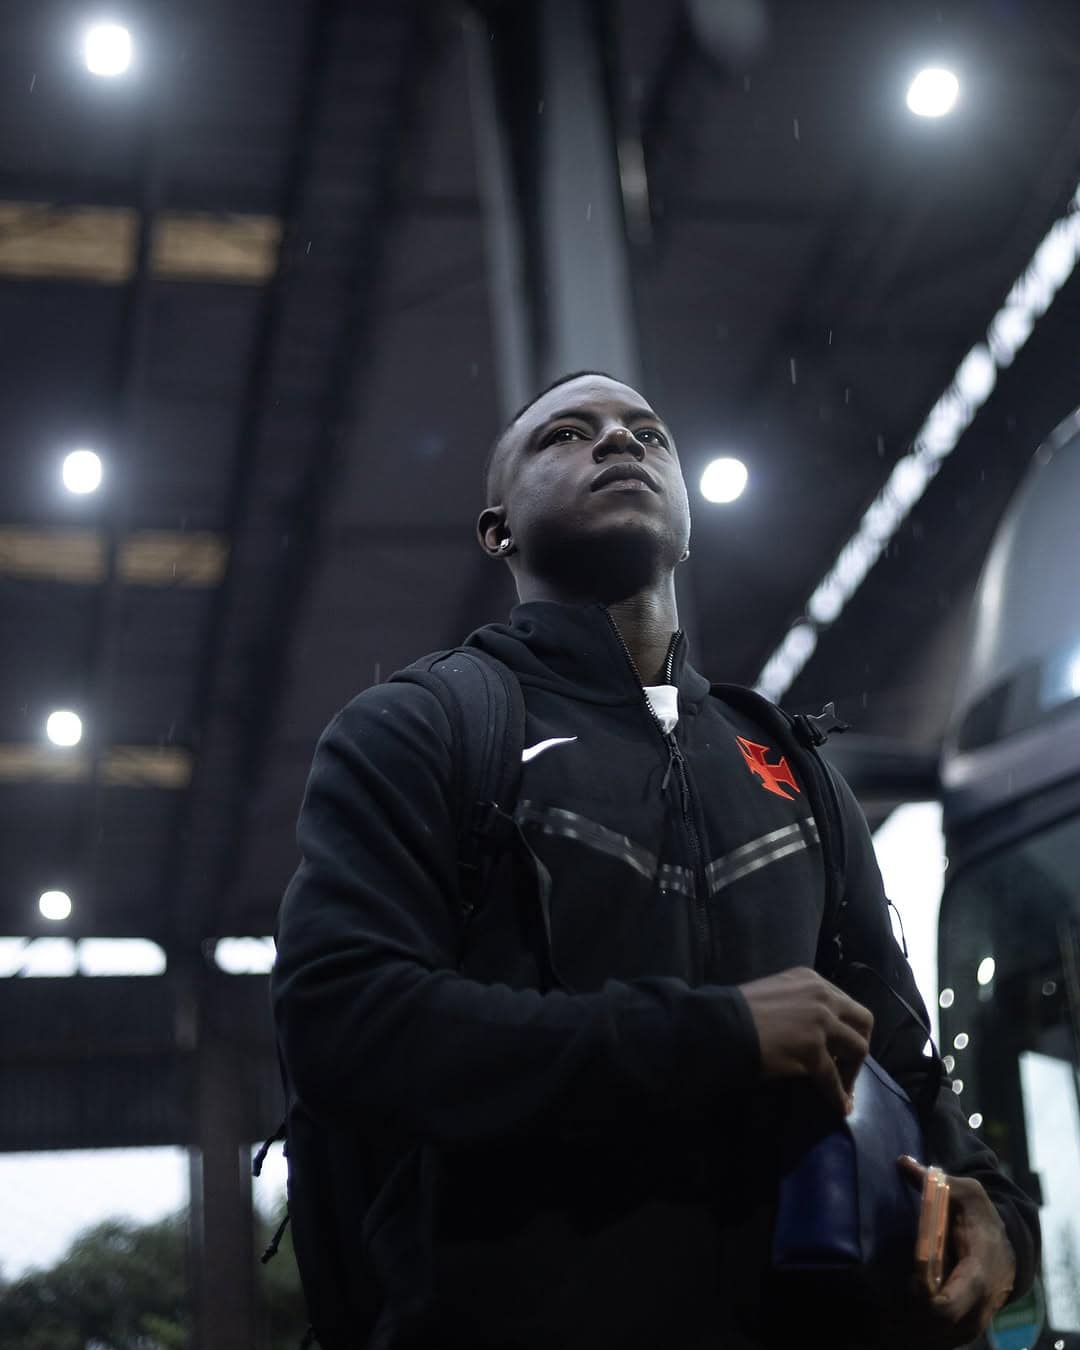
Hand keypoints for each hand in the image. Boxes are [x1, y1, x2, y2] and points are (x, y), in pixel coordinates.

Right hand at [737, 966, 872, 1115]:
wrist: (723, 1025)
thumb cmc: (740, 1010)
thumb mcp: (777, 993)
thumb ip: (800, 1002)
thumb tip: (812, 1028)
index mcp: (811, 980)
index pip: (846, 1003)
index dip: (848, 1027)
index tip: (842, 1045)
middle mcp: (822, 996)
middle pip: (863, 1022)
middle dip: (860, 1045)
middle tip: (849, 1065)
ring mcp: (820, 1022)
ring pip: (858, 1049)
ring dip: (853, 1072)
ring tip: (845, 1089)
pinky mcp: (813, 1050)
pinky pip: (834, 1077)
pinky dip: (839, 1095)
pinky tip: (840, 1107)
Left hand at [896, 1156, 1015, 1347]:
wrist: (1009, 1248)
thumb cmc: (981, 1217)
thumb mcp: (965, 1192)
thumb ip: (933, 1181)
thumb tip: (902, 1162)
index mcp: (979, 1272)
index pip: (950, 1300)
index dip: (925, 1295)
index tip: (910, 1279)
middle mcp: (980, 1305)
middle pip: (942, 1327)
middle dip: (915, 1316)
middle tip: (895, 1297)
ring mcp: (975, 1320)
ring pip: (942, 1338)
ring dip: (916, 1328)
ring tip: (895, 1311)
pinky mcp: (968, 1327)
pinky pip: (944, 1339)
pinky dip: (925, 1334)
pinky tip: (904, 1321)